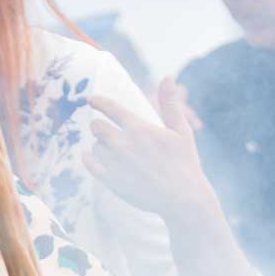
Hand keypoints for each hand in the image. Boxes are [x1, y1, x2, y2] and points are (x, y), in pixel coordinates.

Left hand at [85, 80, 214, 228]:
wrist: (182, 198)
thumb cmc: (185, 162)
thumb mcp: (181, 130)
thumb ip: (170, 104)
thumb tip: (167, 77)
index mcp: (139, 129)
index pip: (111, 108)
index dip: (98, 101)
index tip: (91, 99)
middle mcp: (124, 144)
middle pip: (97, 127)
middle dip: (100, 126)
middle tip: (106, 129)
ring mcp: (116, 164)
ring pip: (96, 146)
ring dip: (101, 145)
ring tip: (115, 151)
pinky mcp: (111, 181)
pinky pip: (90, 164)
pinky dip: (89, 159)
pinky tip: (92, 156)